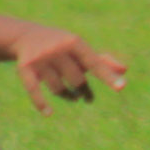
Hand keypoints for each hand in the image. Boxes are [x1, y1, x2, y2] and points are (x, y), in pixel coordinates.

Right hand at [10, 27, 127, 112]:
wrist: (25, 36)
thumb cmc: (61, 45)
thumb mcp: (80, 49)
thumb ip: (101, 61)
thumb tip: (124, 70)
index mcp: (74, 42)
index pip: (94, 62)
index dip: (108, 76)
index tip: (122, 87)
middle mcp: (57, 49)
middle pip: (77, 80)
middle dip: (83, 89)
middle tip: (86, 96)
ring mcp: (40, 59)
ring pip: (59, 88)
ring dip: (69, 96)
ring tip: (74, 97)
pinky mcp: (24, 69)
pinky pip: (34, 90)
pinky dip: (41, 103)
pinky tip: (49, 113)